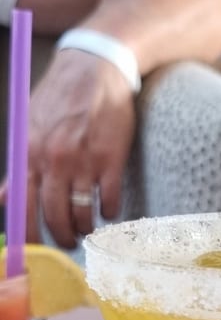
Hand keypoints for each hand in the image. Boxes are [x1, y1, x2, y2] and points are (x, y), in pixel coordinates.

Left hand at [22, 50, 135, 247]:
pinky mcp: (111, 159)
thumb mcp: (29, 127)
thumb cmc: (60, 98)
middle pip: (55, 216)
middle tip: (67, 242)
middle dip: (62, 237)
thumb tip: (5, 197)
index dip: (29, 236)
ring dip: (86, 227)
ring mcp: (84, 161)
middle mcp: (54, 160)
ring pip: (83, 214)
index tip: (35, 251)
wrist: (94, 68)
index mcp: (30, 154)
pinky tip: (109, 209)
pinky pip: (110, 201)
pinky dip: (110, 212)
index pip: (24, 208)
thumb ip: (19, 166)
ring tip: (87, 226)